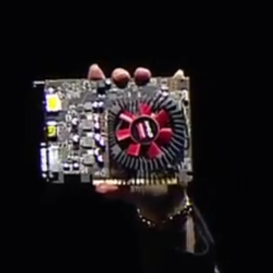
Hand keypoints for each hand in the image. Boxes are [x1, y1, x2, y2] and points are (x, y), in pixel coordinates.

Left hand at [85, 64, 186, 216]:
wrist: (166, 198)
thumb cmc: (139, 190)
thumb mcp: (124, 190)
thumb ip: (114, 190)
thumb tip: (101, 189)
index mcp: (112, 136)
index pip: (100, 106)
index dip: (96, 87)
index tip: (95, 73)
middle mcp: (129, 125)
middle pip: (121, 94)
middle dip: (120, 79)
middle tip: (121, 77)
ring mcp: (148, 123)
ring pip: (144, 94)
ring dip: (143, 79)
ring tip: (143, 75)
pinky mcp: (167, 125)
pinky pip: (171, 103)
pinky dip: (175, 86)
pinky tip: (177, 76)